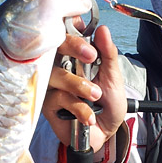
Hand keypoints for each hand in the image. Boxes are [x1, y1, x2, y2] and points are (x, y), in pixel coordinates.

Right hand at [42, 23, 126, 151]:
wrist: (105, 134)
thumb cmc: (108, 105)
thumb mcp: (114, 78)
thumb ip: (108, 54)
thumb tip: (103, 29)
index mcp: (76, 55)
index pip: (68, 33)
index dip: (73, 28)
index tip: (85, 31)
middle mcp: (60, 65)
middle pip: (55, 46)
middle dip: (73, 46)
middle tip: (90, 55)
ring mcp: (52, 84)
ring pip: (55, 74)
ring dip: (78, 84)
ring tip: (96, 96)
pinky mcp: (47, 103)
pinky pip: (57, 97)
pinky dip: (77, 107)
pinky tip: (89, 116)